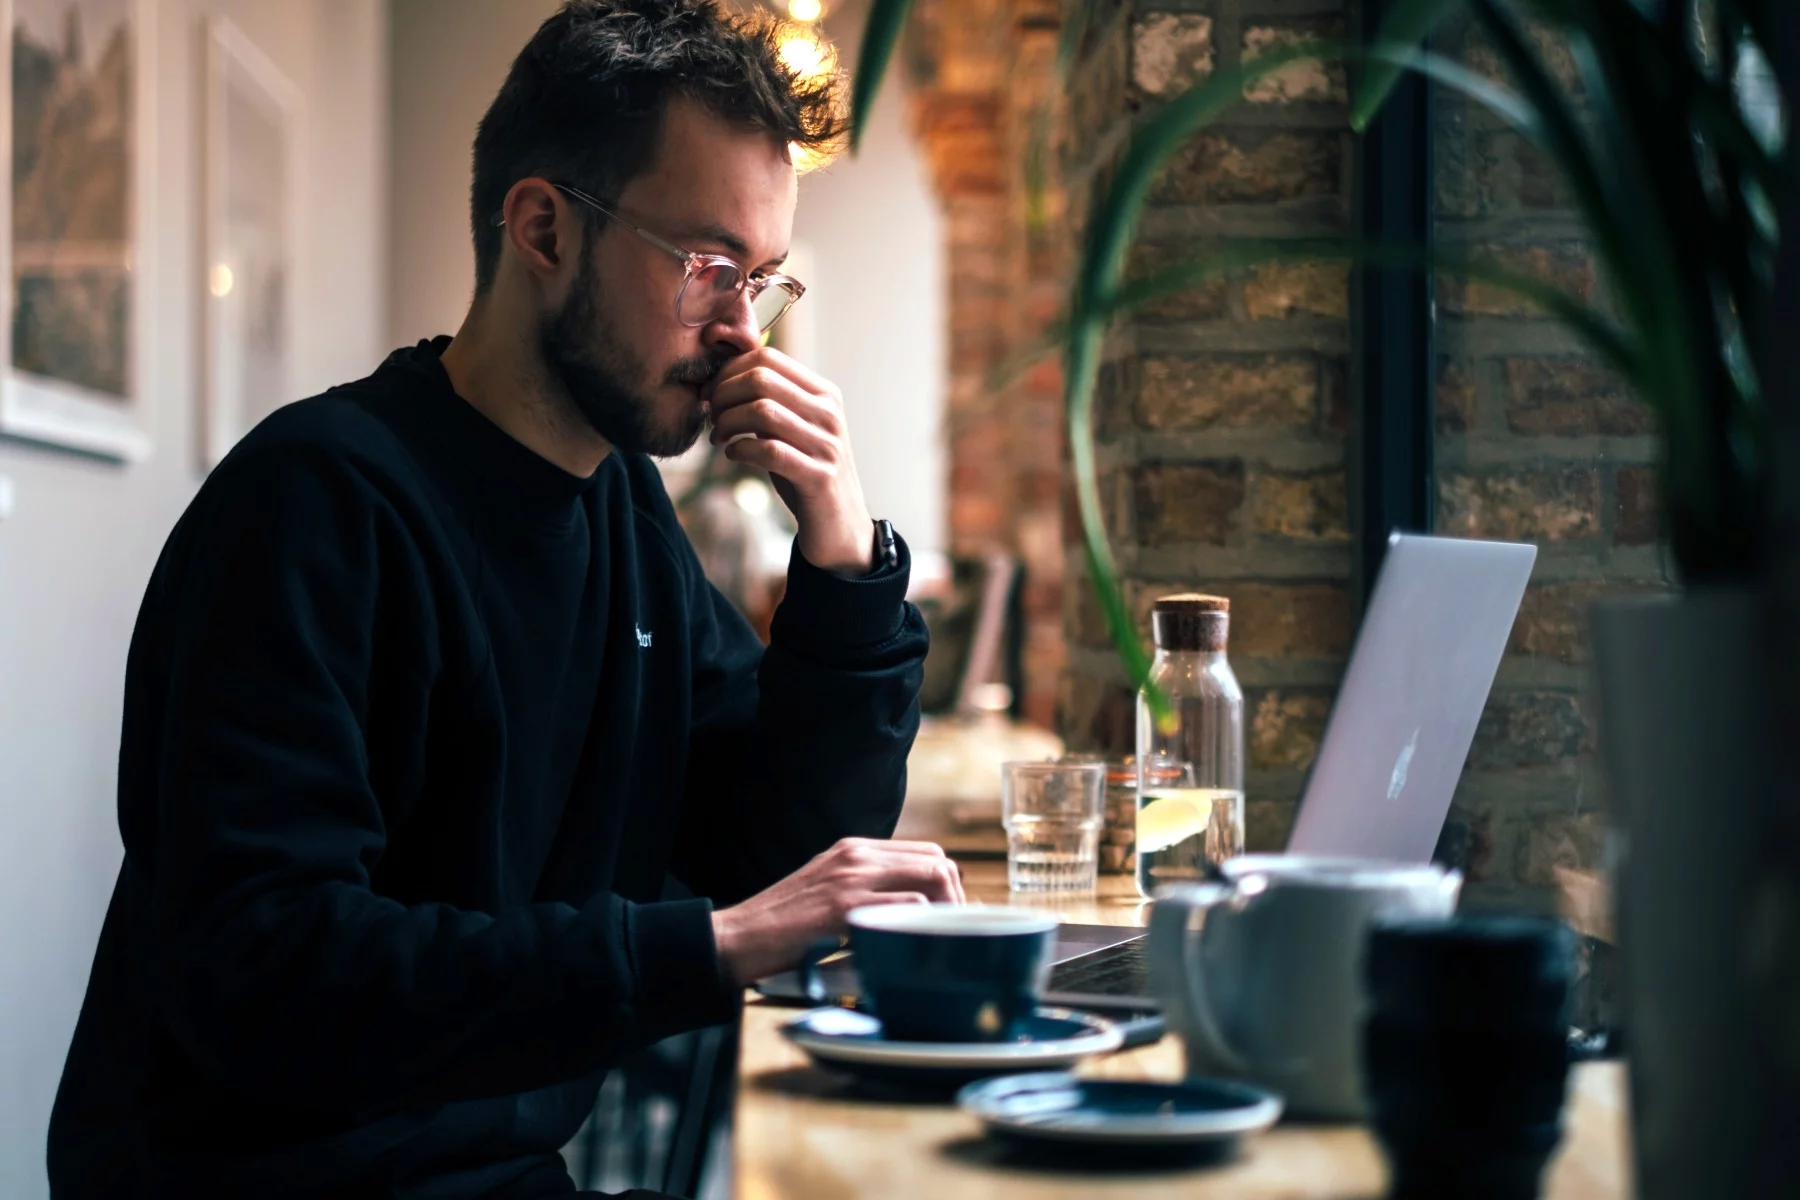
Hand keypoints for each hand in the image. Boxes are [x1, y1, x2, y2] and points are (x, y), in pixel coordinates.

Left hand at [703, 348, 874, 575]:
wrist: (840, 525)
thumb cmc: (806, 472)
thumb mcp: (794, 428)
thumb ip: (771, 402)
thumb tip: (721, 378)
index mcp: (824, 393)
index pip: (768, 358)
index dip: (728, 371)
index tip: (710, 393)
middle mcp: (829, 413)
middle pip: (760, 379)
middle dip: (723, 395)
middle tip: (711, 416)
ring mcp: (826, 444)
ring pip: (762, 411)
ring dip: (728, 422)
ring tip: (719, 437)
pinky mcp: (819, 476)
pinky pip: (769, 451)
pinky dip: (740, 450)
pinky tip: (732, 454)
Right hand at [709, 838, 964, 986]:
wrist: (739, 938)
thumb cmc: (781, 926)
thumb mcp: (826, 890)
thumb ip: (864, 889)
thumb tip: (912, 908)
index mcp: (852, 849)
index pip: (925, 852)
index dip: (948, 883)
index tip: (950, 915)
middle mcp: (855, 855)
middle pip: (937, 860)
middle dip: (956, 896)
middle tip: (953, 932)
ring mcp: (851, 878)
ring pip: (932, 877)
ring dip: (946, 913)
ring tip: (941, 941)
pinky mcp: (845, 908)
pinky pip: (908, 905)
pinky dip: (922, 926)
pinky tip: (915, 948)